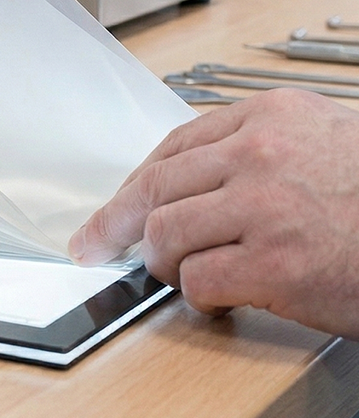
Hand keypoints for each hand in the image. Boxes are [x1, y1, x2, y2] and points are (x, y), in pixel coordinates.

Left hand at [68, 89, 358, 339]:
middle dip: (113, 222)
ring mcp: (265, 210)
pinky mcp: (276, 266)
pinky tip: (218, 299)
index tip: (113, 205)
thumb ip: (256, 148)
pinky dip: (197, 296)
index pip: (174, 146)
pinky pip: (199, 281)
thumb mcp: (322, 140)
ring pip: (165, 234)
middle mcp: (260, 155)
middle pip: (155, 188)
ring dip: (161, 263)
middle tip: (94, 245)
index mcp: (269, 118)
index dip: (134, 181)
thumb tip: (187, 182)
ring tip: (179, 275)